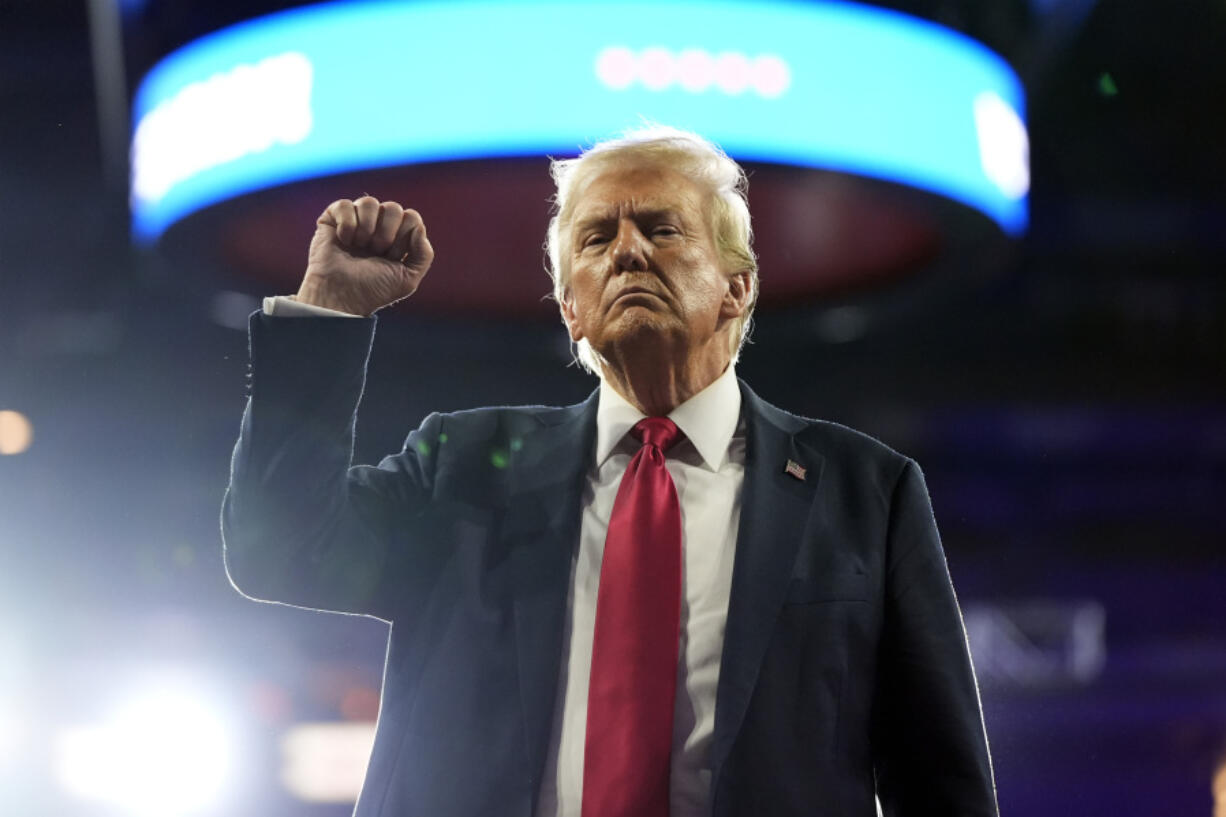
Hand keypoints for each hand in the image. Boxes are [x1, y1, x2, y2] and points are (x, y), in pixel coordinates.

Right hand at [296, 196, 433, 315]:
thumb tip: (418, 226)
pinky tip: (343, 241)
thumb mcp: (408, 278)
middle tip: (375, 252)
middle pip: (393, 207)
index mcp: (397, 237)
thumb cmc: (373, 290)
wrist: (342, 296)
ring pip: (369, 202)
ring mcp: (355, 220)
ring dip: (366, 228)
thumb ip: (424, 253)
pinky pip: (345, 204)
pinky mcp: (332, 218)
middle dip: (386, 234)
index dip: (403, 237)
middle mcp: (377, 226)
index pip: (411, 218)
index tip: (391, 257)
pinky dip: (347, 225)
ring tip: (359, 246)